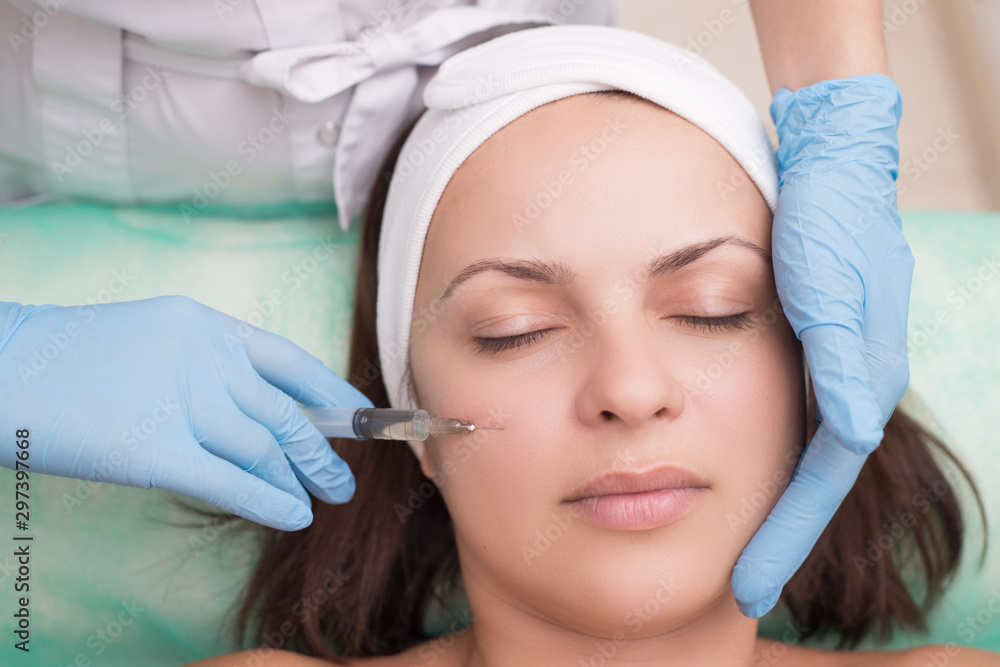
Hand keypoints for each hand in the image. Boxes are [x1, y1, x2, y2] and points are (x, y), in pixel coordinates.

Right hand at [0, 295, 373, 529]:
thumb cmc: (71, 358)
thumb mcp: (151, 338)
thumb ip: (209, 366)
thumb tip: (268, 412)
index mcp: (204, 324)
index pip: (289, 359)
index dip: (332, 392)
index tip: (360, 416)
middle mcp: (201, 355)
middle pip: (284, 413)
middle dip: (322, 452)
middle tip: (343, 481)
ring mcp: (178, 399)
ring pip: (262, 448)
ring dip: (298, 481)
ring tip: (317, 502)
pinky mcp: (152, 448)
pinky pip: (229, 480)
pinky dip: (268, 501)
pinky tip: (291, 517)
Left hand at [731, 74, 913, 616]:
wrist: (829, 165)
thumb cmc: (830, 219)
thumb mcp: (829, 287)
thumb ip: (841, 359)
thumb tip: (846, 434)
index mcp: (859, 381)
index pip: (818, 482)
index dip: (783, 538)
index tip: (746, 588)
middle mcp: (849, 381)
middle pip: (810, 478)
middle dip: (778, 533)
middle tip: (738, 584)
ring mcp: (833, 364)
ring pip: (799, 452)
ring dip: (770, 499)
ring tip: (735, 542)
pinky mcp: (812, 342)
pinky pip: (788, 417)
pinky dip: (766, 454)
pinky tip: (736, 465)